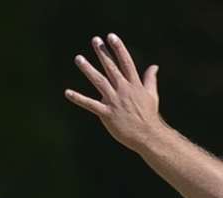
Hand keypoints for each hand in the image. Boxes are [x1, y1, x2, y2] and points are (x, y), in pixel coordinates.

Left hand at [65, 34, 162, 151]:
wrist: (148, 136)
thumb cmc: (149, 116)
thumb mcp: (152, 95)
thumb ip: (150, 79)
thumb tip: (155, 66)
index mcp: (134, 85)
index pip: (126, 63)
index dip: (119, 49)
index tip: (111, 37)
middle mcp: (124, 90)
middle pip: (111, 68)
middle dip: (103, 53)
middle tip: (95, 40)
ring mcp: (115, 101)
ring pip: (99, 82)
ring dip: (88, 69)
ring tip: (79, 58)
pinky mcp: (107, 113)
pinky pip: (90, 104)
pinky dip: (79, 99)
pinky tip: (68, 92)